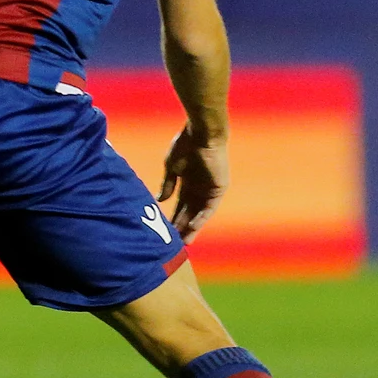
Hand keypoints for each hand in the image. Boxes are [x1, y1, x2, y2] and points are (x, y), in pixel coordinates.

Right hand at [157, 122, 228, 243]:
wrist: (201, 134)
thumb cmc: (185, 145)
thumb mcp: (172, 167)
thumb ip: (167, 184)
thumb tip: (159, 200)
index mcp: (187, 182)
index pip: (180, 205)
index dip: (174, 217)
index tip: (166, 230)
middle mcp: (199, 189)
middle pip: (189, 212)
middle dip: (182, 227)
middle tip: (174, 243)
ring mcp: (209, 190)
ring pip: (199, 213)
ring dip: (192, 227)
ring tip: (184, 241)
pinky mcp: (218, 189)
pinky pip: (209, 208)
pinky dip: (201, 217)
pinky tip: (193, 227)